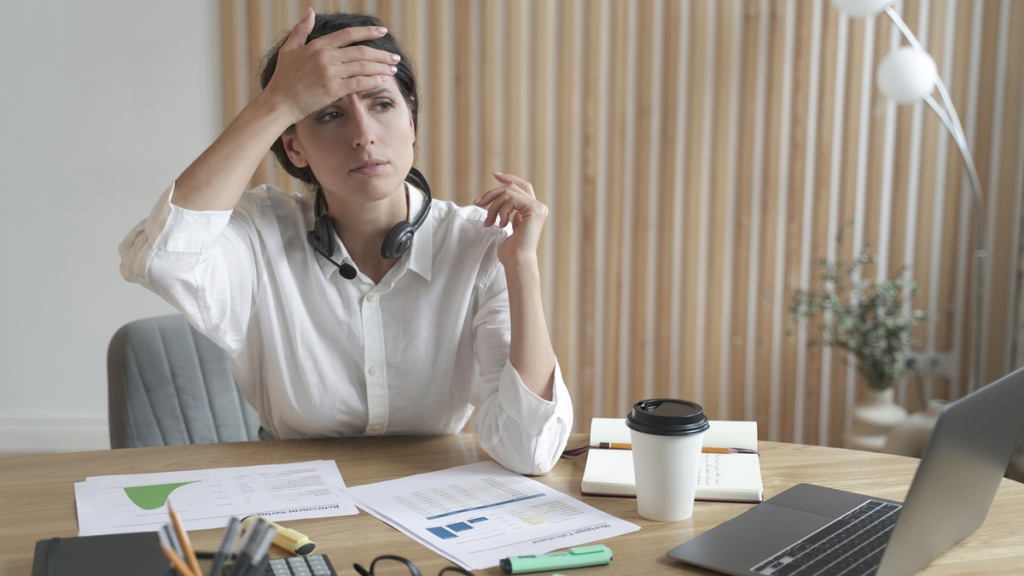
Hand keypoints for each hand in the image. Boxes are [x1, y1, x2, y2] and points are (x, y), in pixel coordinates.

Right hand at [261, 8, 400, 123]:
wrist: (279, 102)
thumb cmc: (283, 78)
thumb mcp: (289, 49)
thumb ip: (301, 30)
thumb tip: (309, 11)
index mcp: (318, 45)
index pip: (348, 34)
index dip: (368, 32)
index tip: (382, 32)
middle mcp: (326, 56)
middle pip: (361, 51)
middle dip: (381, 54)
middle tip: (394, 57)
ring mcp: (330, 72)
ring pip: (363, 67)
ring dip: (381, 67)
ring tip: (393, 69)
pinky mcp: (333, 89)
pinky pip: (359, 83)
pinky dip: (373, 81)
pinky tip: (383, 80)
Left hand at [474, 173, 548, 266]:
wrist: (517, 261)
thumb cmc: (510, 250)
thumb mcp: (506, 225)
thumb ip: (507, 211)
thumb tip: (497, 199)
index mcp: (533, 210)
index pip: (522, 186)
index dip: (509, 178)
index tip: (495, 175)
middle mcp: (539, 207)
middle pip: (511, 187)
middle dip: (491, 194)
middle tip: (477, 203)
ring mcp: (539, 207)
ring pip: (509, 192)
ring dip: (493, 206)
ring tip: (489, 222)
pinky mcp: (535, 209)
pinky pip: (511, 199)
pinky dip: (501, 210)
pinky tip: (501, 224)